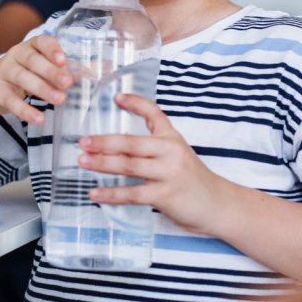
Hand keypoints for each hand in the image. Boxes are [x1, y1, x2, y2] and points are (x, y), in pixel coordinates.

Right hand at [0, 34, 71, 124]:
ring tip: (59, 100)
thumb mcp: (44, 69)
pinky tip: (38, 118)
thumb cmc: (26, 75)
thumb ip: (70, 69)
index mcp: (31, 46)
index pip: (41, 42)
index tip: (63, 60)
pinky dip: (24, 110)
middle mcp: (16, 55)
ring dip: (42, 89)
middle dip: (51, 71)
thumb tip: (101, 69)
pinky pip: (11, 100)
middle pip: (33, 60)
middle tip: (67, 83)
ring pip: (22, 78)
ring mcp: (5, 72)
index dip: (52, 49)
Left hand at [77, 93, 226, 232]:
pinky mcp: (165, 195)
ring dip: (102, 163)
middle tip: (83, 142)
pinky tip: (95, 194)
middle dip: (104, 142)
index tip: (117, 97)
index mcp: (172, 138)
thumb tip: (118, 146)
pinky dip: (112, 194)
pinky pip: (132, 193)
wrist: (218, 204)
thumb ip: (155, 147)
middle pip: (131, 142)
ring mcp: (168, 173)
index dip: (135, 103)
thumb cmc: (193, 180)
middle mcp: (171, 151)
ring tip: (83, 161)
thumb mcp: (178, 154)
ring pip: (129, 165)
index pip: (154, 113)